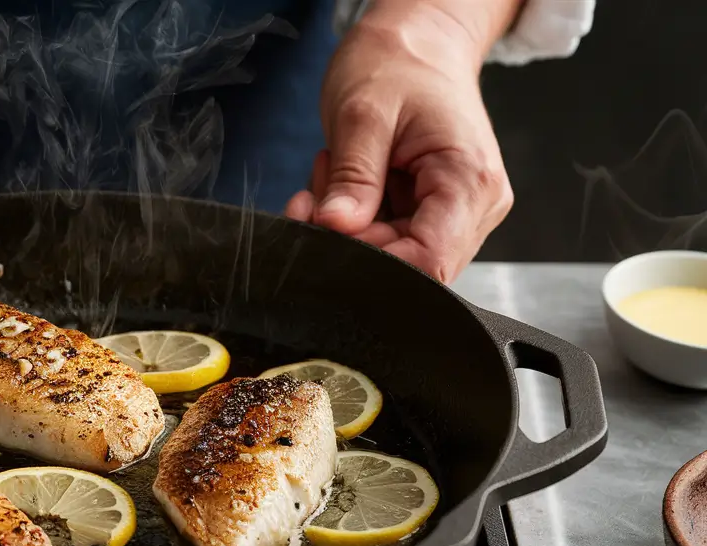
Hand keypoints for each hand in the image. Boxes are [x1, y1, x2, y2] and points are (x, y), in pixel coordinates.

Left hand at [284, 4, 514, 283]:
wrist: (418, 42)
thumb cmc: (399, 64)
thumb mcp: (363, 114)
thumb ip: (353, 176)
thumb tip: (336, 226)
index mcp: (470, 181)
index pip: (430, 261)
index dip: (374, 262)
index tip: (327, 234)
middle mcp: (474, 205)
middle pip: (408, 263)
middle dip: (349, 240)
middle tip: (311, 197)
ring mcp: (455, 212)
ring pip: (392, 254)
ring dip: (347, 229)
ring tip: (331, 173)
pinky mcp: (431, 212)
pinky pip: (386, 236)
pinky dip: (352, 220)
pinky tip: (341, 183)